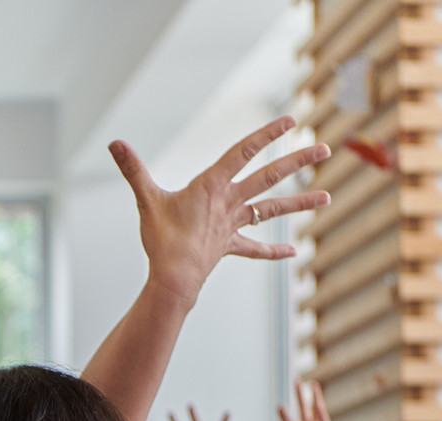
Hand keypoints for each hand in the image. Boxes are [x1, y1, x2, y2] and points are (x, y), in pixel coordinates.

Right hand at [109, 118, 330, 308]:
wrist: (173, 279)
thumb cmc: (161, 240)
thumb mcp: (146, 200)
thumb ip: (132, 170)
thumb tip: (114, 143)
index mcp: (212, 185)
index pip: (243, 152)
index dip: (266, 134)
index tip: (290, 120)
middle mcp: (228, 202)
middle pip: (269, 177)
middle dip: (297, 160)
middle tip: (325, 148)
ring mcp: (231, 225)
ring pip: (271, 210)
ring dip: (300, 203)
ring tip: (327, 198)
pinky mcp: (228, 247)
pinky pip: (255, 249)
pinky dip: (273, 251)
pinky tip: (292, 253)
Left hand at [272, 380, 340, 420]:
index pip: (287, 419)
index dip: (283, 414)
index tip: (279, 406)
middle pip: (302, 407)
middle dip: (299, 395)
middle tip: (297, 381)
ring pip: (314, 409)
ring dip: (313, 397)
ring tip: (312, 384)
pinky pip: (323, 418)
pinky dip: (320, 410)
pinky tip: (318, 400)